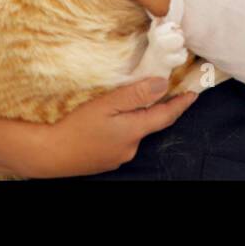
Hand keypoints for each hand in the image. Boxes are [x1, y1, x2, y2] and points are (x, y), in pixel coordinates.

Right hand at [0, 77, 197, 178]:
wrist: (50, 154)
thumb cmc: (76, 126)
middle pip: (150, 123)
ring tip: (124, 104)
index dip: (181, 103)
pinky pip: (121, 140)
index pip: (166, 115)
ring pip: (134, 131)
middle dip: (155, 108)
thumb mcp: (106, 104)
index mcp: (134, 130)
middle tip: (159, 90)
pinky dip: (121, 128)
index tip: (194, 93)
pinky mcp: (107, 160)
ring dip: (134, 119)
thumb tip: (162, 84)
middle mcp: (131, 147)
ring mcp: (119, 156)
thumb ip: (135, 94)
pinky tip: (107, 122)